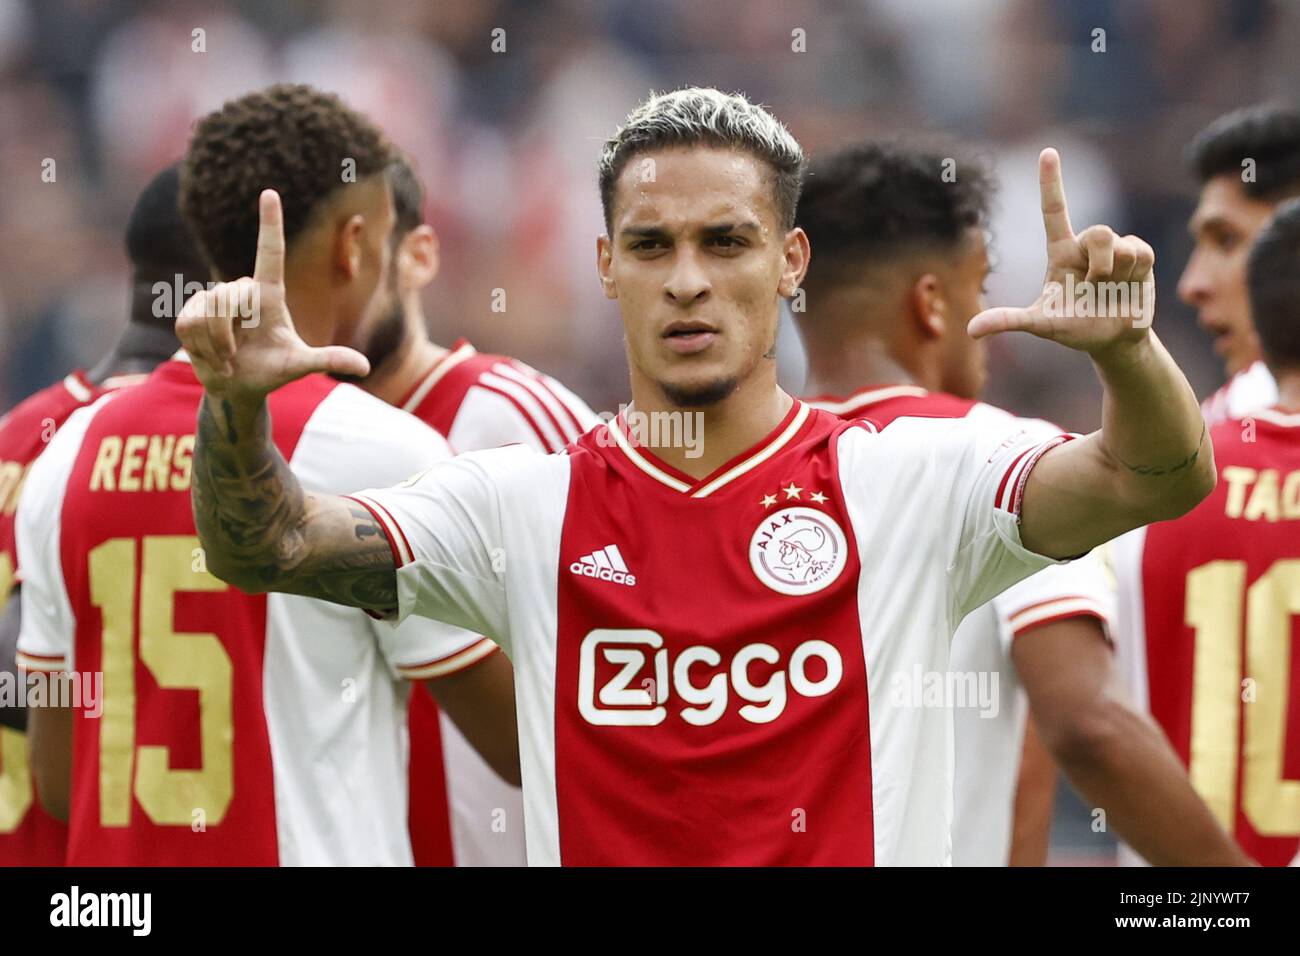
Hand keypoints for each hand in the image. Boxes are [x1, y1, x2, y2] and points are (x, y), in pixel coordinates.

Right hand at [175, 189, 369, 398]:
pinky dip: (200, 347)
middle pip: (230, 296)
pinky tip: (209, 356)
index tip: (271, 193)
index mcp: (270, 294)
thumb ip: (328, 360)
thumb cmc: (272, 371)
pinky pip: (189, 323)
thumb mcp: (300, 366)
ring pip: (209, 310)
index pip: (271, 252)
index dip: (270, 223)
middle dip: (230, 332)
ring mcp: (213, 298)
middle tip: (237, 355)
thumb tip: (366, 367)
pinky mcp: (190, 311)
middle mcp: (242, 289)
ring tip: (227, 357)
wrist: (237, 387)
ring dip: (217, 343)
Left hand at [968, 149, 1155, 354]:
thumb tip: (971, 330)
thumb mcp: (1042, 324)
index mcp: (1060, 253)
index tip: (1048, 152)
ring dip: (1117, 273)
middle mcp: (1086, 245)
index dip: (1051, 182)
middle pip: (1098, 231)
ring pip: (1121, 244)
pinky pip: (1141, 252)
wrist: (1113, 340)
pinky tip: (1129, 284)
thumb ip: (1009, 321)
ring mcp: (1114, 249)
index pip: (1054, 210)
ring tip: (1111, 288)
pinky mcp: (1140, 256)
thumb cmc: (1075, 328)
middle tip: (1095, 286)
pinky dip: (1135, 272)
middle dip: (1100, 262)